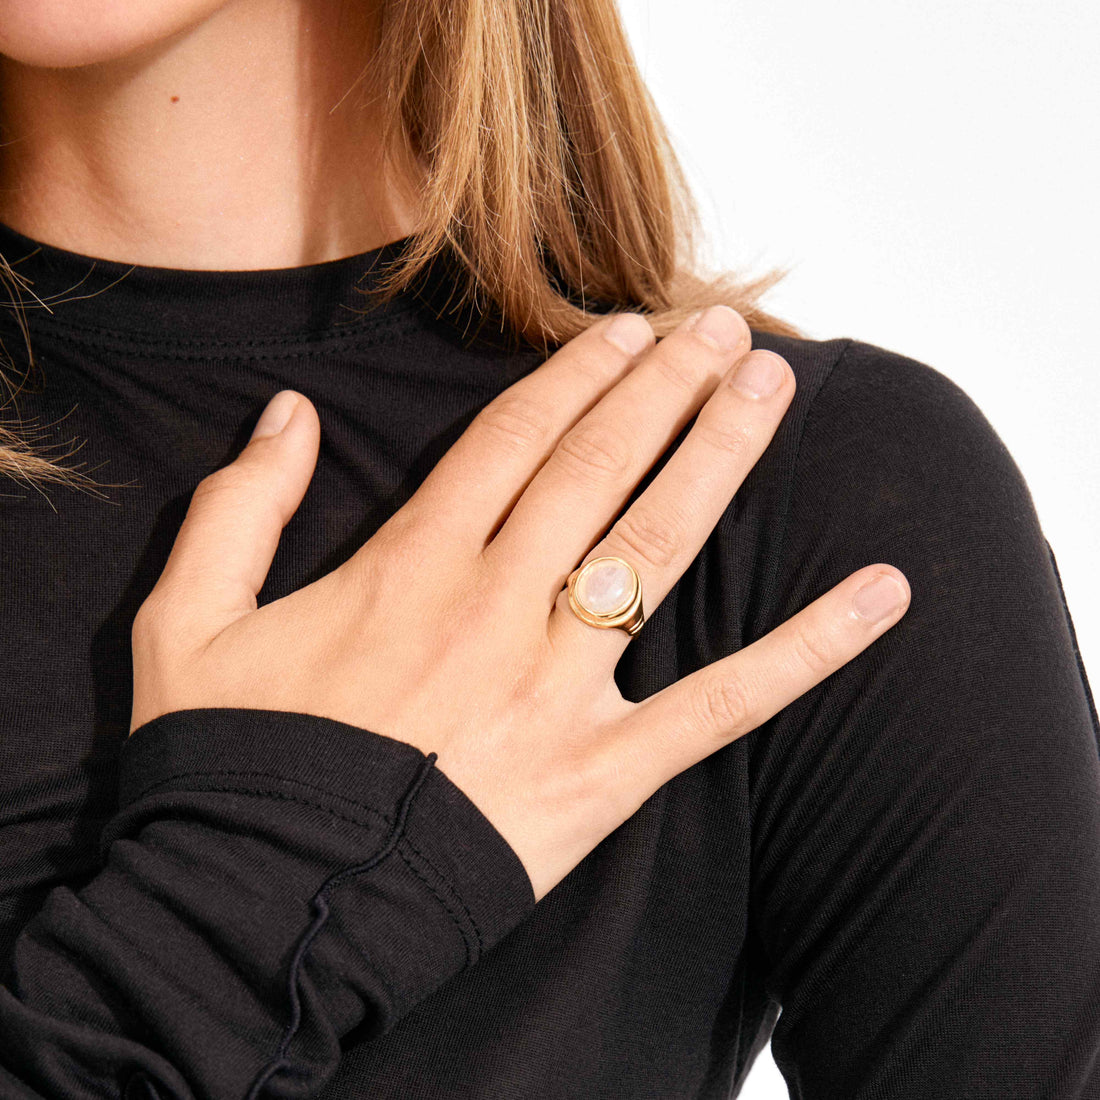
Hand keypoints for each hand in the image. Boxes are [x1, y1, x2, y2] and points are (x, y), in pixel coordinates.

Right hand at [130, 305, 910, 902]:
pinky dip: (807, 651)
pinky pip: (721, 704)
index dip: (575, 374)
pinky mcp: (601, 770)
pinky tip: (879, 596)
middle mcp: (495, 605)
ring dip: (720, 458)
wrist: (268, 915)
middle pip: (598, 467)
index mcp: (409, 565)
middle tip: (721, 328)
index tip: (624, 330)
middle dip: (664, 387)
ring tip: (773, 388)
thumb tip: (286, 416)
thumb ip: (237, 507)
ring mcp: (556, 685)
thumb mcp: (188, 625)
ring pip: (657, 546)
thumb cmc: (233, 767)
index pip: (513, 439)